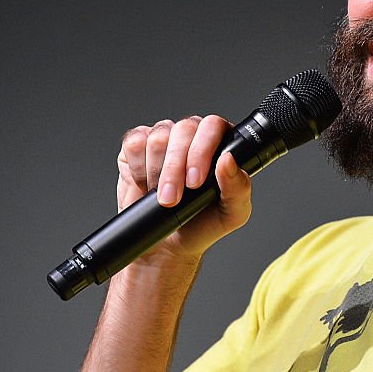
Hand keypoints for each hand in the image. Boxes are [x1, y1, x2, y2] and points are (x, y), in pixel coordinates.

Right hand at [116, 115, 251, 262]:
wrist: (169, 245)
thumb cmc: (204, 224)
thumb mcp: (233, 214)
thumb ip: (239, 187)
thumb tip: (228, 160)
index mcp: (221, 144)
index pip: (213, 126)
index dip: (201, 150)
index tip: (195, 182)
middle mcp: (193, 135)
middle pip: (183, 130)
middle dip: (176, 168)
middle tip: (173, 199)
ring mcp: (164, 137)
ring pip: (158, 137)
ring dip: (157, 172)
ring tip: (162, 196)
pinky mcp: (137, 146)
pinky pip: (134, 144)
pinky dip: (138, 169)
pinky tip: (145, 184)